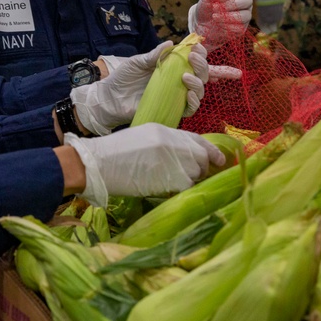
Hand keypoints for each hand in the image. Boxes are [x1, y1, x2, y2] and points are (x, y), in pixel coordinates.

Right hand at [64, 124, 224, 207]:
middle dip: (202, 167)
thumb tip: (182, 156)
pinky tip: (170, 190)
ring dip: (191, 179)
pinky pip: (187, 187)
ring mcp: (175, 161)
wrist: (100, 164)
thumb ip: (165, 143)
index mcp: (165, 131)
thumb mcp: (143, 137)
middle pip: (200, 156)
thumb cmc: (115, 152)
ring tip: (174, 182)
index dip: (211, 150)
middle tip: (196, 175)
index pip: (197, 139)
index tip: (220, 159)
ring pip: (196, 173)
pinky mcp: (173, 179)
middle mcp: (174, 144)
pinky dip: (182, 190)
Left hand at [73, 41, 221, 134]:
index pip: (192, 60)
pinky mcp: (172, 110)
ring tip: (185, 76)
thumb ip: (154, 55)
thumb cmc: (123, 78)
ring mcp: (176, 96)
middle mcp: (177, 81)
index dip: (200, 53)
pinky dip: (194, 102)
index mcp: (171, 67)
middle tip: (192, 58)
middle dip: (201, 65)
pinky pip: (190, 109)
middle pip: (201, 74)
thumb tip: (171, 43)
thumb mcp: (138, 62)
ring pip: (199, 91)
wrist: (110, 98)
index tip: (197, 47)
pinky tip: (188, 94)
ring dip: (198, 82)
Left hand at [187, 0, 252, 47]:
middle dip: (231, 4)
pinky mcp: (242, 28)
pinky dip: (227, 26)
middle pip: (248, 0)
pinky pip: (240, 27)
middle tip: (216, 8)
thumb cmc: (207, 7)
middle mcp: (245, 3)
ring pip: (245, 15)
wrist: (203, 23)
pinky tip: (218, 23)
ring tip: (214, 16)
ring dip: (228, 16)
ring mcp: (245, 16)